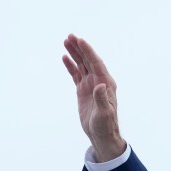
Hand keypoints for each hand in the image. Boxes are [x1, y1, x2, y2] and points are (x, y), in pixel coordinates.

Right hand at [62, 34, 126, 161]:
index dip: (88, 51)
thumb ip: (101, 99)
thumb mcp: (103, 113)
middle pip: (88, 60)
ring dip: (75, 53)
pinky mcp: (83, 90)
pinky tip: (65, 57)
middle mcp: (99, 81)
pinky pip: (76, 74)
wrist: (101, 134)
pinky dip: (71, 66)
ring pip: (82, 65)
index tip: (80, 40)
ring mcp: (90, 85)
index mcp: (106, 83)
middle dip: (80, 48)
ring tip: (66, 41)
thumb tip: (100, 85)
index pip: (96, 63)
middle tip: (70, 36)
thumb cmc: (105, 125)